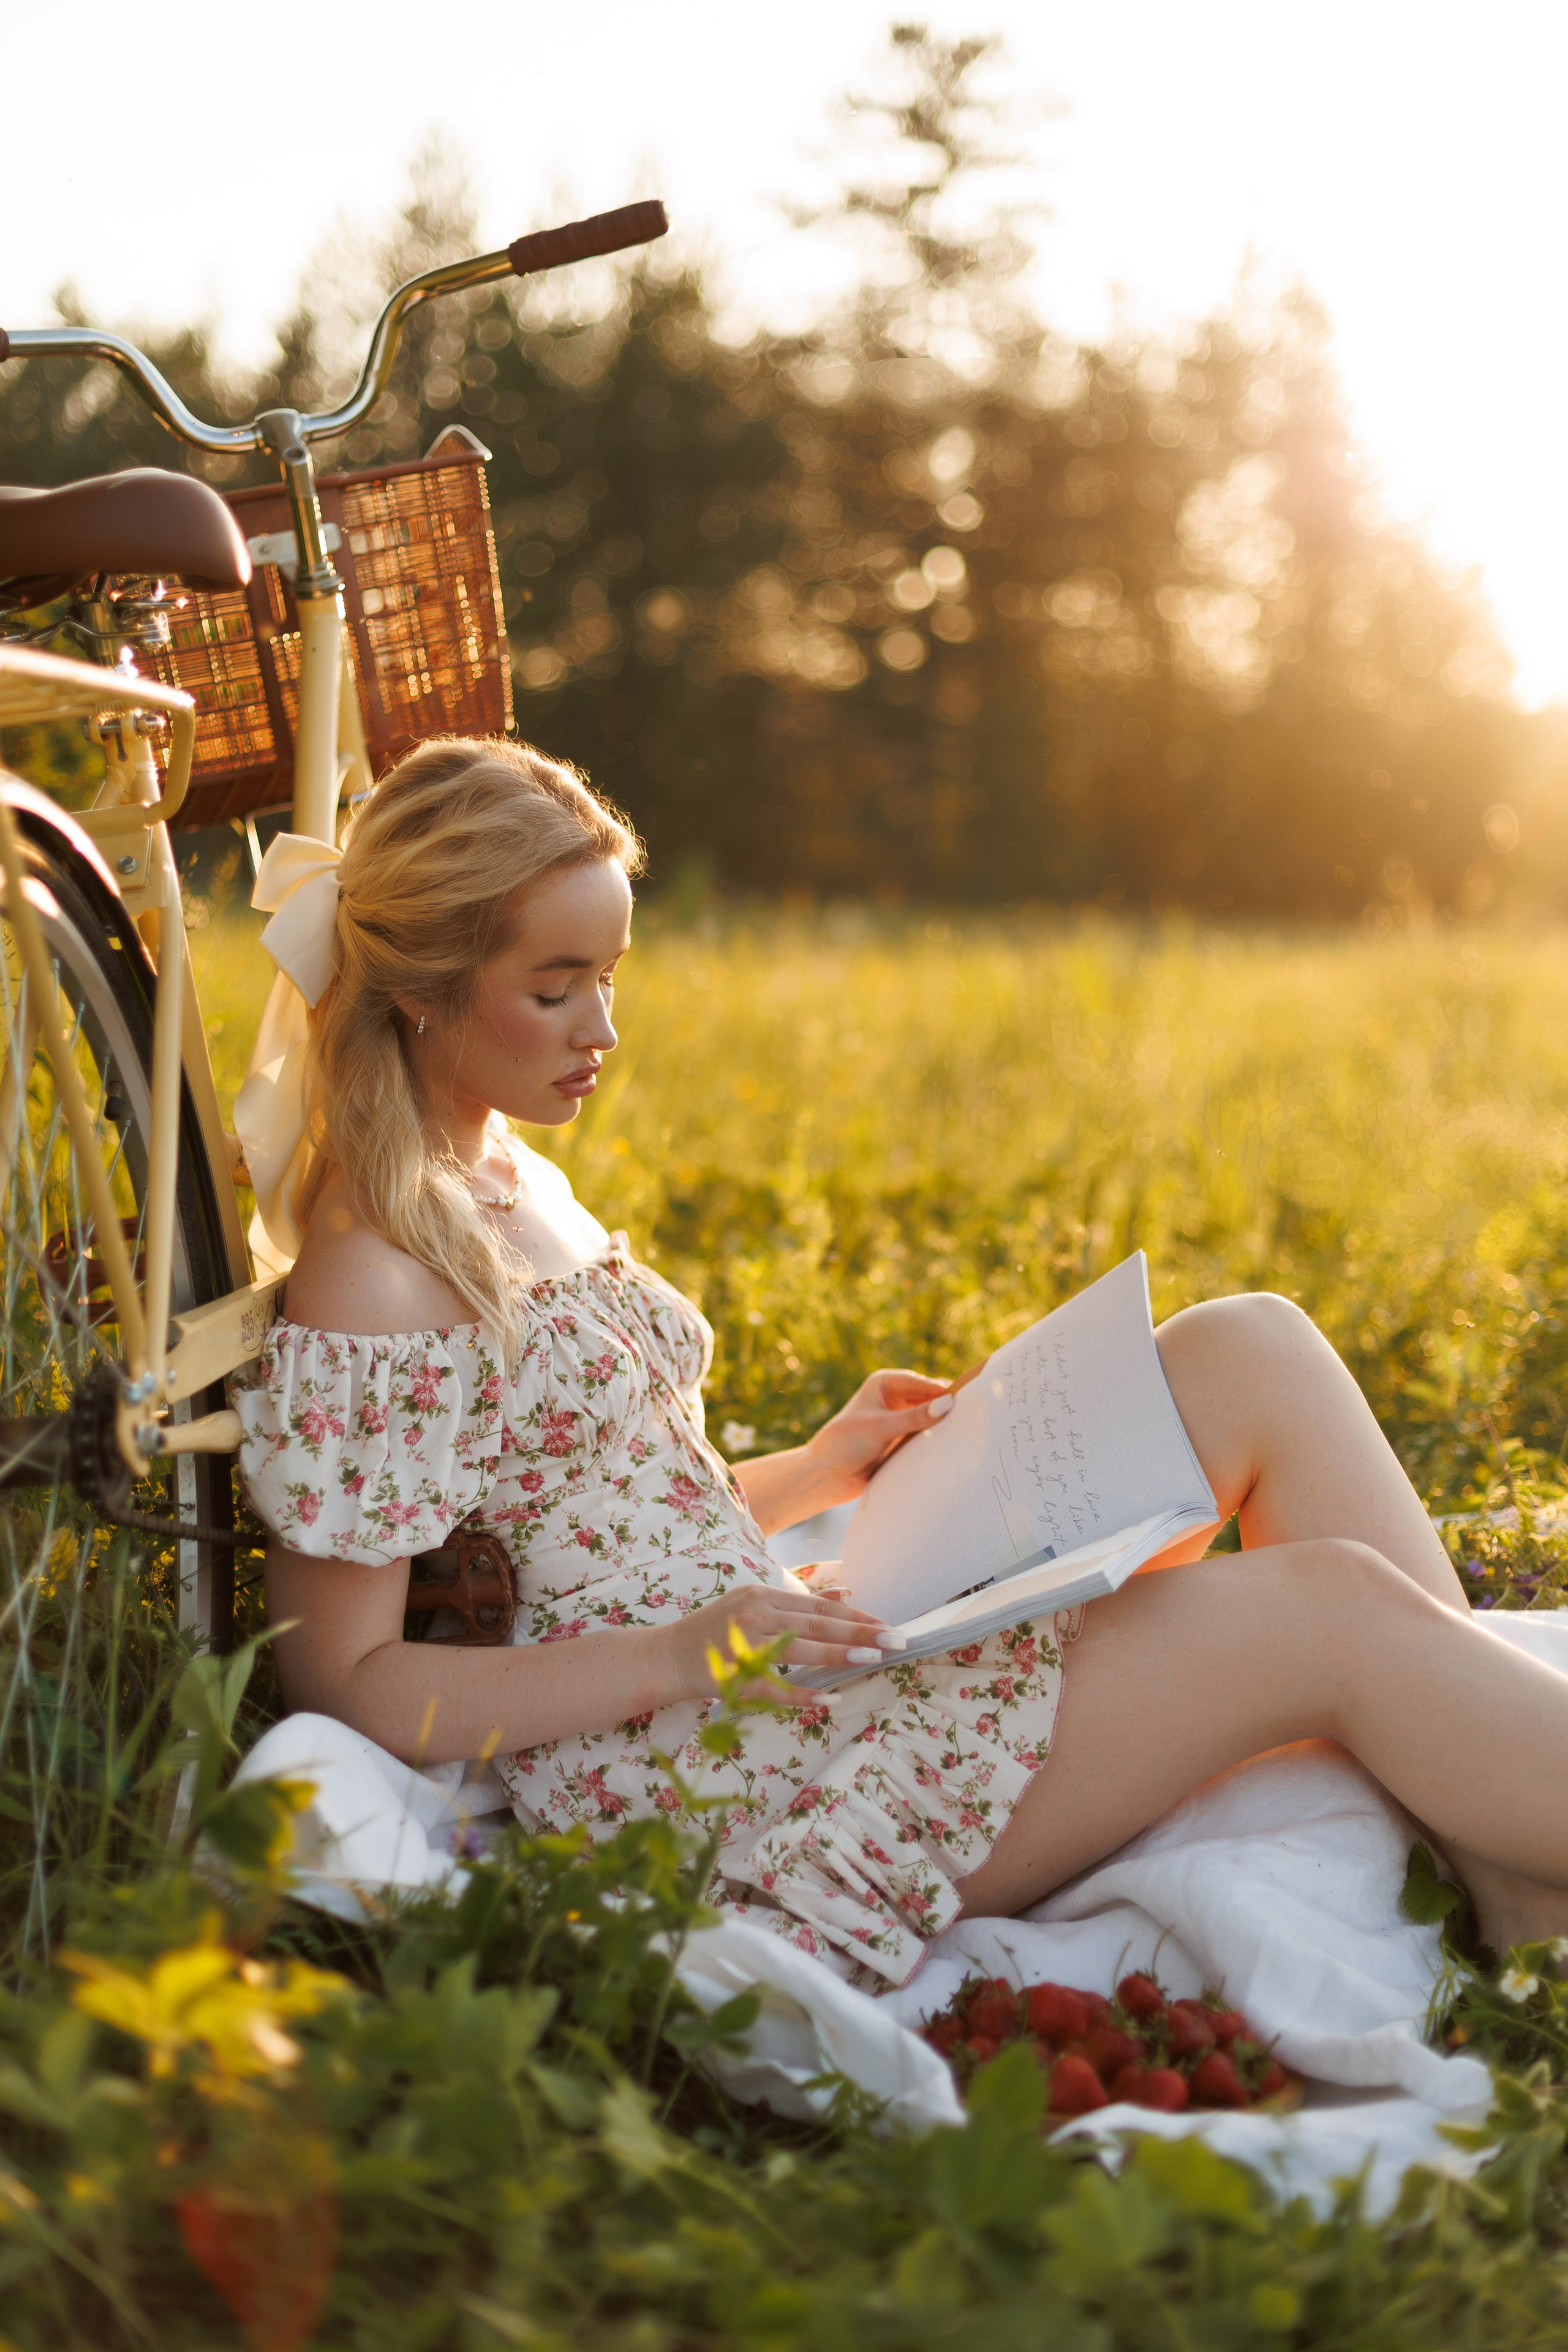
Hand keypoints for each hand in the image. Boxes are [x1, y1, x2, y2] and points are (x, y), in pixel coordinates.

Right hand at [662, 1582, 905, 1702]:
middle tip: (895, 1639)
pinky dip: (801, 1695)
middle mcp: (754, 1614)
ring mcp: (742, 1645)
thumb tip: (846, 1592)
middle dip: (859, 1632)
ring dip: (837, 1654)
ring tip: (871, 1658)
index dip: (855, 1615)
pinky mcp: (733, 1676)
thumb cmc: (716, 1629)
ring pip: (798, 1651)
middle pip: (815, 1624)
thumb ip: (798, 1600)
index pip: (817, 1606)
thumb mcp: (754, 1602)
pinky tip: (828, 1700)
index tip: (886, 1624)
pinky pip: (773, 1688)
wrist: (666, 1656)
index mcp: (761, 1595)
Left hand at [800, 1369, 954, 1509]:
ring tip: (969, 1433)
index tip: (969, 1400)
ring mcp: (901, 1419)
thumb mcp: (880, 1428)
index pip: (923, 1383)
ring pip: (931, 1418)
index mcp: (886, 1383)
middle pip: (931, 1399)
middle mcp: (895, 1398)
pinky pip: (927, 1436)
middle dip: (947, 1408)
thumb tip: (947, 1404)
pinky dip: (939, 1439)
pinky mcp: (904, 1439)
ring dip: (944, 1425)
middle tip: (976, 1417)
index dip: (945, 1392)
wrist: (827, 1476)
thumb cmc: (845, 1444)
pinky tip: (954, 1446)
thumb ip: (914, 1417)